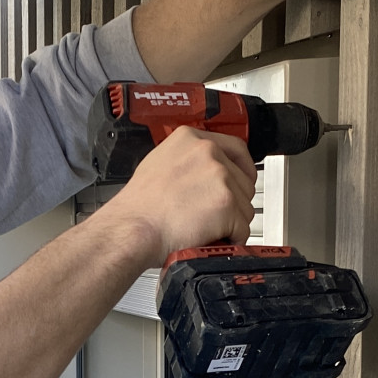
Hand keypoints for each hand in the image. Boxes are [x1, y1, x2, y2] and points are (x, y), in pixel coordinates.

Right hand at [95, 126, 257, 264]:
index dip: (241, 170)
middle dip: (233, 202)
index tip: (239, 182)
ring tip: (203, 227)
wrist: (132, 230)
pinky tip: (208, 237)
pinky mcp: (226, 203)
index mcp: (191, 139)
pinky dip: (230, 239)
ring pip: (245, 206)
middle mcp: (208, 152)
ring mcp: (219, 176)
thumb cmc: (140, 208)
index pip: (236, 148)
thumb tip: (204, 170)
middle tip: (211, 215)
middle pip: (244, 181)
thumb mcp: (159, 163)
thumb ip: (187, 160)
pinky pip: (243, 228)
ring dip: (231, 223)